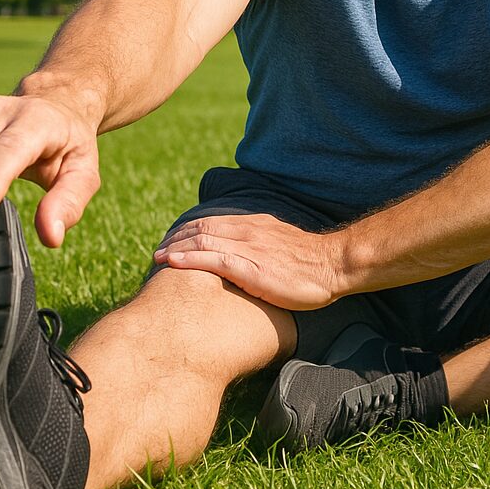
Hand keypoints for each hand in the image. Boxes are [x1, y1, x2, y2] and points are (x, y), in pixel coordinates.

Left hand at [152, 214, 346, 309]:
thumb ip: (262, 244)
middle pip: (202, 227)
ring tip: (157, 256)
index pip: (213, 221)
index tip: (173, 240)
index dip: (189, 230)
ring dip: (176, 247)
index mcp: (255, 224)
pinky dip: (189, 258)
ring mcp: (249, 247)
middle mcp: (248, 230)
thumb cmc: (311, 261)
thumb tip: (250, 256)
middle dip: (176, 237)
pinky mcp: (251, 267)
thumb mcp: (282, 245)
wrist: (332, 264)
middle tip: (158, 249)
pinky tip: (173, 263)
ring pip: (202, 239)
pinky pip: (213, 258)